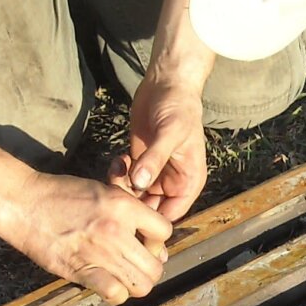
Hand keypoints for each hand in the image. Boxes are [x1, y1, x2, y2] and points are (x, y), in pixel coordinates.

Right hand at [4, 171, 171, 304]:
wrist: (25, 203)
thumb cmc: (62, 194)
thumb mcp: (102, 189)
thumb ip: (129, 211)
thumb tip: (153, 240)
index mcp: (123, 206)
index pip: (165, 232)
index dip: (158, 241)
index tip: (146, 243)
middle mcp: (115, 230)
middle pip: (156, 266)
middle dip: (150, 268)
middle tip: (137, 264)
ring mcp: (98, 252)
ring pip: (141, 285)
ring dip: (136, 284)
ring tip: (125, 276)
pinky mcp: (80, 270)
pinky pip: (115, 294)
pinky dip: (116, 294)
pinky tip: (108, 284)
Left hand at [109, 74, 207, 221]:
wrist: (167, 84)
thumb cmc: (178, 107)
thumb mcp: (170, 133)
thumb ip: (155, 159)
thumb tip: (140, 183)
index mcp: (188, 182)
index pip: (170, 215)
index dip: (151, 221)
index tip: (130, 215)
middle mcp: (172, 182)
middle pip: (149, 209)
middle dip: (131, 203)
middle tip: (118, 186)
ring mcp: (154, 173)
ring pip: (134, 196)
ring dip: (122, 187)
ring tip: (119, 167)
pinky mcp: (139, 162)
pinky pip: (125, 180)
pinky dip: (117, 174)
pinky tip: (118, 159)